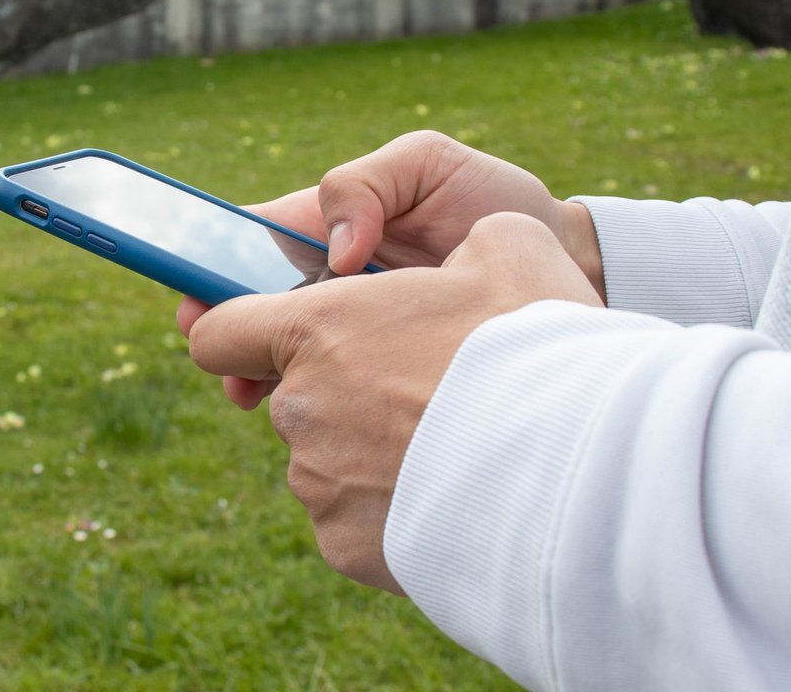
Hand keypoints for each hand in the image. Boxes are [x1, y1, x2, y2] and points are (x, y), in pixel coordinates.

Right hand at [180, 132, 605, 408]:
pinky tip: (329, 417)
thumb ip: (370, 183)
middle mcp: (337, 282)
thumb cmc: (499, 204)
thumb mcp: (432, 165)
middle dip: (237, 343)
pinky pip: (342, 390)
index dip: (213, 271)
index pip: (252, 244)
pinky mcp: (391, 370)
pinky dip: (325, 406)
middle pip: (263, 314)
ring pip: (294, 361)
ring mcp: (364, 330)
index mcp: (332, 226)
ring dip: (271, 381)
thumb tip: (335, 251)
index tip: (197, 305)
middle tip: (233, 374)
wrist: (573, 265)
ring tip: (264, 401)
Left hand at [184, 212, 602, 593]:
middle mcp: (300, 407)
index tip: (276, 341)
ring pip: (332, 459)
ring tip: (458, 447)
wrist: (570, 472)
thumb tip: (461, 259)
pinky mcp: (345, 546)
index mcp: (318, 328)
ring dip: (377, 450)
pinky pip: (359, 518)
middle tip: (429, 389)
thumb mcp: (513, 244)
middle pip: (298, 398)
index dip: (241, 332)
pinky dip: (395, 508)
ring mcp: (318, 483)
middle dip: (350, 391)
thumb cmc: (535, 344)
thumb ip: (462, 243)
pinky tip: (456, 494)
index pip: (220, 333)